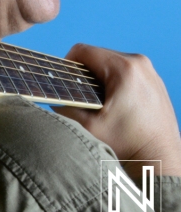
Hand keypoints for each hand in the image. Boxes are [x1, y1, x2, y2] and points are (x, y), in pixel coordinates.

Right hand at [54, 43, 180, 179]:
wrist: (160, 160)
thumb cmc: (129, 144)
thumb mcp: (87, 126)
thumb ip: (64, 107)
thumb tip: (51, 98)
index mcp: (124, 69)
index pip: (82, 51)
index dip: (67, 65)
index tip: (66, 83)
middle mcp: (140, 64)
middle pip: (97, 56)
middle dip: (84, 74)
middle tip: (82, 98)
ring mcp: (150, 72)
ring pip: (111, 64)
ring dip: (99, 79)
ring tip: (99, 103)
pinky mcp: (155, 81)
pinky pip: (126, 73)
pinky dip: (114, 84)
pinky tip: (114, 106)